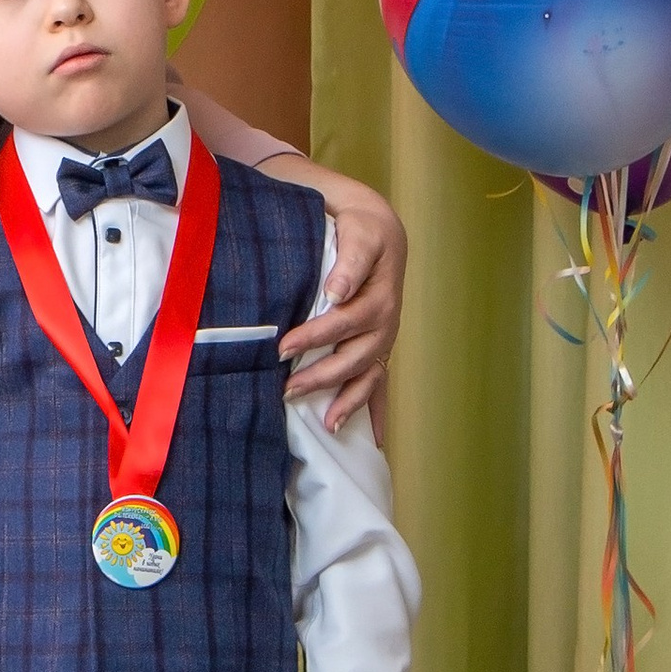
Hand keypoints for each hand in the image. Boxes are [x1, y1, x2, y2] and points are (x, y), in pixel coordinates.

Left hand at [266, 166, 406, 429]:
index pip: (344, 319)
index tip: (284, 347)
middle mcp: (385, 321)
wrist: (380, 231)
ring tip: (328, 424)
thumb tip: (336, 291)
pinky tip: (374, 441)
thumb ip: (348, 261)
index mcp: (378, 294)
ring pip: (368, 375)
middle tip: (287, 387)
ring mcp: (383, 338)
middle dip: (322, 374)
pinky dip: (377, 412)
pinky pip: (380, 384)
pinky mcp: (380, 347)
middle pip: (354, 355)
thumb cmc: (360, 230)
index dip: (316, 335)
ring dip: (348, 401)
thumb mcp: (357, 233)